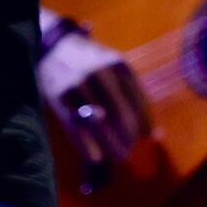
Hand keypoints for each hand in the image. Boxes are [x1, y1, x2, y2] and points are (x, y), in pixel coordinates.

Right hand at [40, 18, 153, 170]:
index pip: (138, 100)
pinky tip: (96, 158)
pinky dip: (86, 145)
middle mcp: (99, 74)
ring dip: (110, 143)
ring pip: (98, 122)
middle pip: (119, 113)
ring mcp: (78, 85)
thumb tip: (151, 132)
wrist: (55, 48)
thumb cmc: (91, 63)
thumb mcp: (114, 68)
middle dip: (128, 136)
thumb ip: (132, 94)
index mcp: (118, 65)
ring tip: (118, 155)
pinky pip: (76, 127)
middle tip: (130, 150)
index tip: (150, 137)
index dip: (145, 122)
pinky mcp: (61, 98)